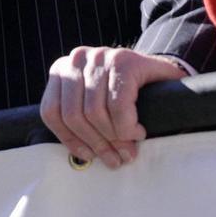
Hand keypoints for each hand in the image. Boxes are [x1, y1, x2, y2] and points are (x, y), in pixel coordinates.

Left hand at [39, 46, 185, 168]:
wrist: (164, 77)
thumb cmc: (126, 96)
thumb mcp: (94, 104)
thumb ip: (79, 122)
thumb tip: (77, 158)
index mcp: (63, 69)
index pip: (51, 111)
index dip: (69, 139)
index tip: (88, 156)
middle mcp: (77, 59)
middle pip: (73, 115)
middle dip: (96, 143)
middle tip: (115, 159)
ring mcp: (100, 56)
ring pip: (94, 113)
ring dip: (114, 139)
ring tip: (128, 150)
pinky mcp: (125, 61)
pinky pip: (118, 106)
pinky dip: (128, 127)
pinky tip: (138, 132)